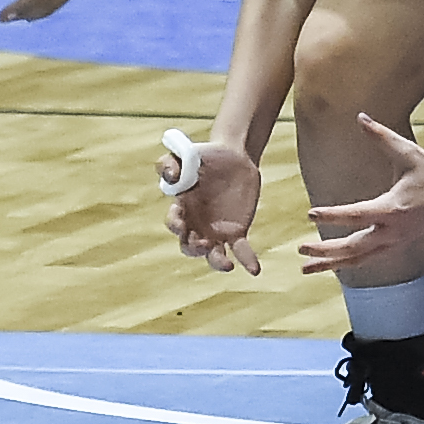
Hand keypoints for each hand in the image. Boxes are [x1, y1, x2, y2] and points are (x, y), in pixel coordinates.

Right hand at [163, 139, 264, 275]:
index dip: (175, 225)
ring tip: (226, 265)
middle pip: (190, 247)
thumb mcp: (183, 152)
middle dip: (194, 249)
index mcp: (182, 208)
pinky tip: (254, 270)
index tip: (180, 221)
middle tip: (204, 243)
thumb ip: (169, 162)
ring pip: (213, 255)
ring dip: (217, 262)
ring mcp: (216, 231)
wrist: (234, 155)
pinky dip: (247, 261)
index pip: (174, 223)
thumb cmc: (203, 155)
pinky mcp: (237, 231)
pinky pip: (240, 250)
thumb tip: (171, 177)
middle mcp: (196, 225)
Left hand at [299, 116, 423, 271]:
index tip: (310, 214)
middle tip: (300, 247)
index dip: (333, 216)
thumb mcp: (406, 150)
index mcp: (394, 208)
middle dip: (326, 250)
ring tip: (305, 267)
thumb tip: (360, 116)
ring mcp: (395, 242)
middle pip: (354, 246)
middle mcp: (393, 231)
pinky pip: (367, 259)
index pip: (358, 215)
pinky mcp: (396, 246)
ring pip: (359, 260)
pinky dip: (347, 264)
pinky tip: (328, 265)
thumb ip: (380, 136)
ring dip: (331, 264)